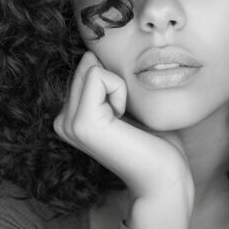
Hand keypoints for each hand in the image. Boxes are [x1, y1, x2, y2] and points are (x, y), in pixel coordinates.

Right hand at [53, 51, 192, 201]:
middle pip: (86, 64)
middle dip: (115, 81)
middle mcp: (62, 121)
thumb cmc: (155, 139)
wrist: (165, 175)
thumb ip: (105, 79)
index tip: (124, 112)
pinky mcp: (81, 123)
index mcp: (70, 116)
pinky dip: (119, 90)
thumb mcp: (125, 101)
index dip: (114, 80)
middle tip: (126, 116)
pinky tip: (123, 119)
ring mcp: (68, 124)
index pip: (85, 67)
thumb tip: (90, 52)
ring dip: (118, 87)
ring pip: (91, 67)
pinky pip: (98, 76)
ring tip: (125, 119)